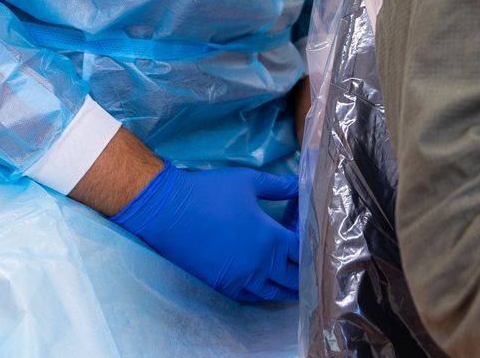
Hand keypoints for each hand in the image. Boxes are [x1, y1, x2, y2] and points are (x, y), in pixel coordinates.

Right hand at [111, 160, 299, 303]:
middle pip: (294, 278)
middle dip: (304, 268)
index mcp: (270, 239)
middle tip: (306, 255)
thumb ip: (279, 186)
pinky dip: (264, 291)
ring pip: (275, 293)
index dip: (311, 242)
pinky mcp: (222, 285)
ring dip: (287, 284)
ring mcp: (240, 280)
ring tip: (293, 274)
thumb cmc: (210, 192)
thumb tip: (299, 186)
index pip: (304, 251)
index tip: (309, 232)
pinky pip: (251, 297)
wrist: (169, 211)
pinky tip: (266, 280)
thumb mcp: (250, 181)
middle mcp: (259, 265)